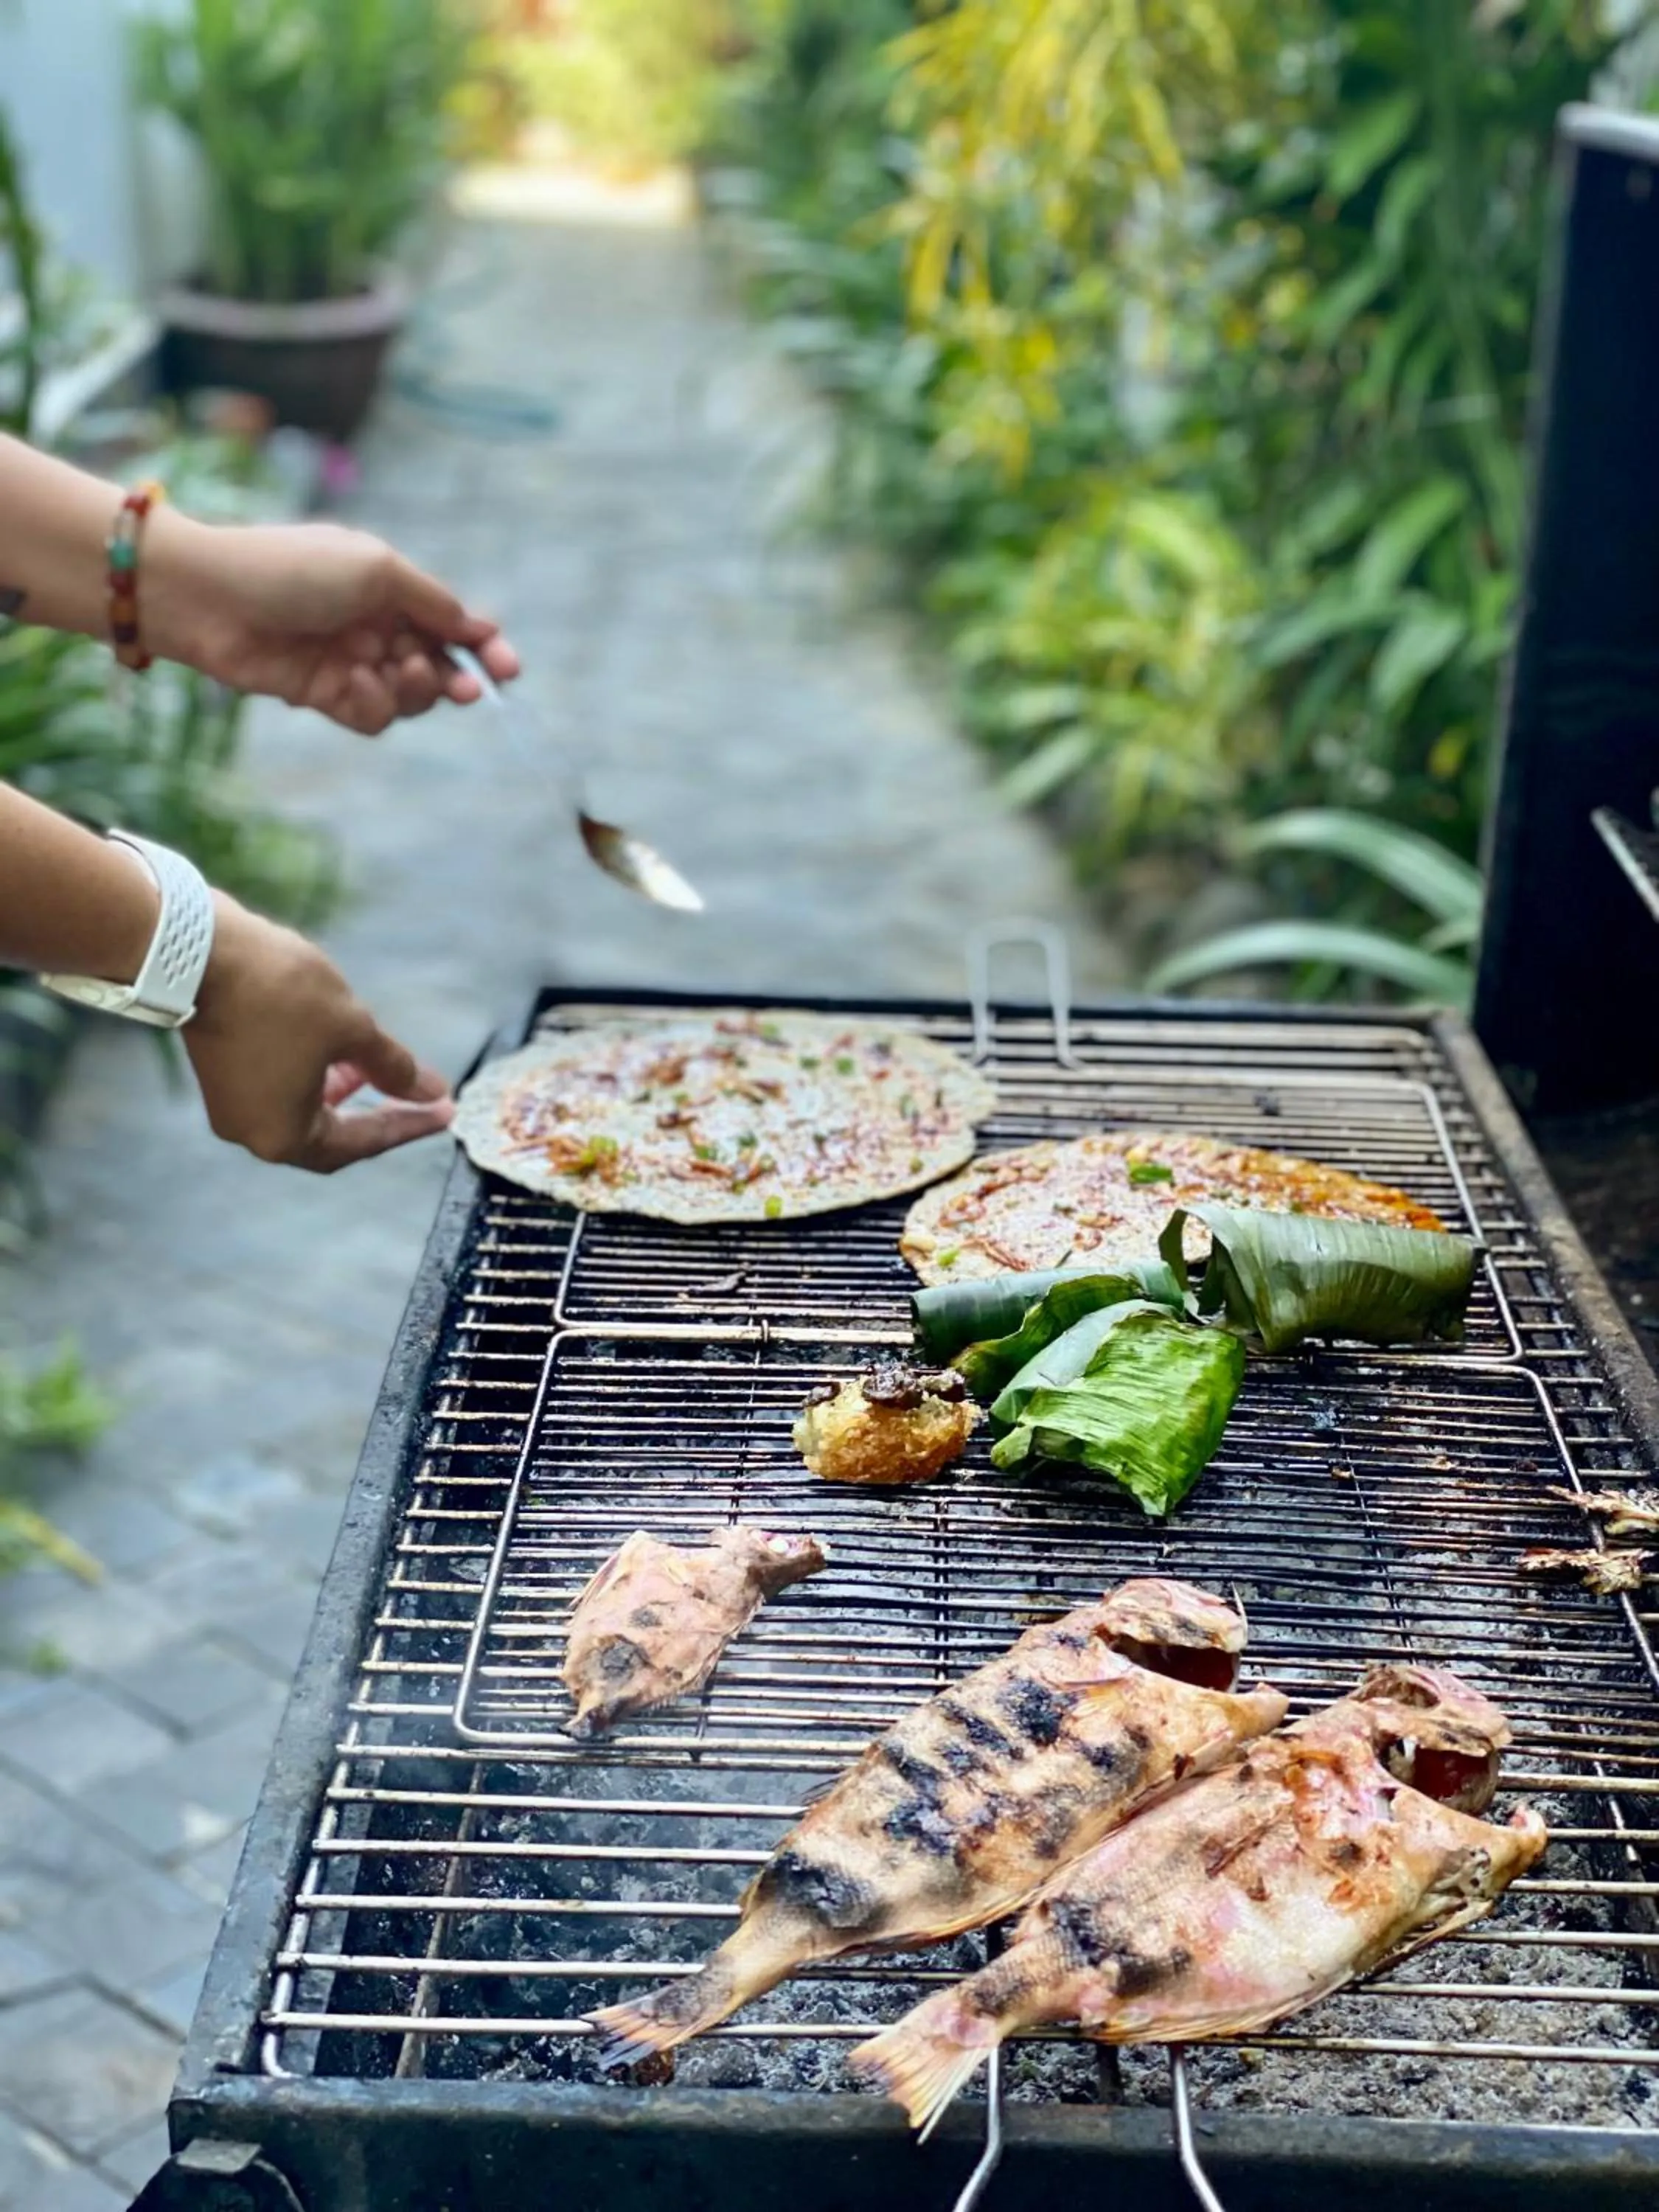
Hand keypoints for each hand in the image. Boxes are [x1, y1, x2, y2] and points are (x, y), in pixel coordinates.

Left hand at [146, 511, 520, 734]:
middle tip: (465, 691)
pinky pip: (371, 716)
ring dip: (413, 692)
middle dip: (456, 679)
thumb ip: (431, 600)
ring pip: (409, 697)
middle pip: (438, 665)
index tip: (508, 669)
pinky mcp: (324, 695)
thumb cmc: (290, 568)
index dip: (484, 647)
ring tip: (395, 673)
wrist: (209, 599)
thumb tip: (476, 626)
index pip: (451, 622)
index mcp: (389, 587)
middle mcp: (374, 625)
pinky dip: (372, 705)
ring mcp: (350, 662)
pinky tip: (353, 685)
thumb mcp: (375, 569)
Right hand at [186, 893, 454, 1171]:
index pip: (360, 1144)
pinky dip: (313, 1078)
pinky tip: (336, 1051)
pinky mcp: (220, 1073)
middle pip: (330, 1138)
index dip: (407, 1125)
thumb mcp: (351, 1029)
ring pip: (303, 1112)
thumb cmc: (280, 993)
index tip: (445, 1111)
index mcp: (283, 1136)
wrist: (195, 948)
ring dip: (344, 1093)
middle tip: (422, 1096)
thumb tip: (431, 1093)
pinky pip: (280, 1090)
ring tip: (376, 1066)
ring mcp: (230, 1105)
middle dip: (378, 1114)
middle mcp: (250, 1132)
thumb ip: (394, 1068)